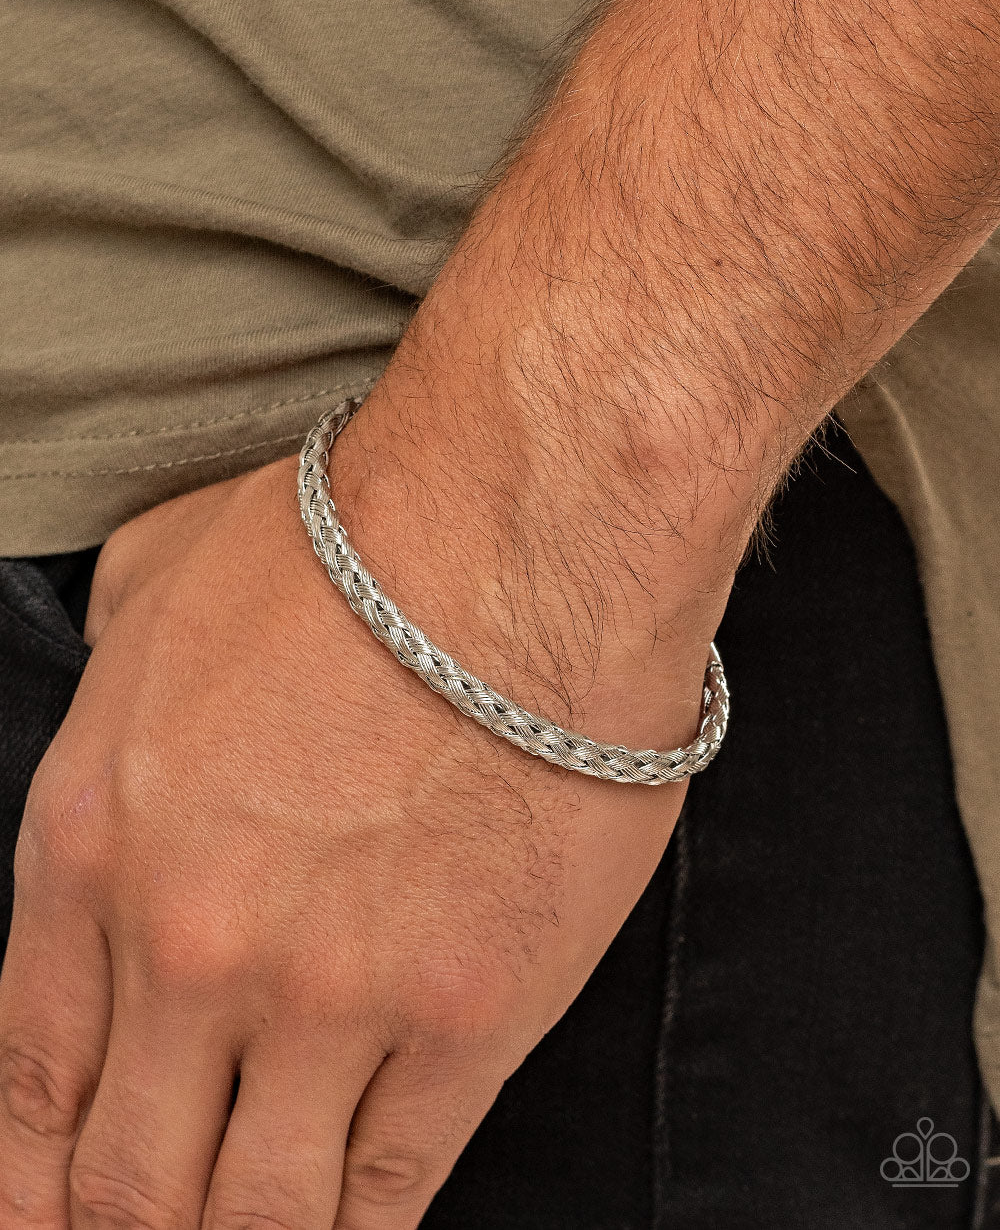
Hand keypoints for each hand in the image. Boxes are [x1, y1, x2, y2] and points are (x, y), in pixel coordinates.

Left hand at [0, 443, 706, 1228]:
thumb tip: (110, 671)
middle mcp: (192, 949)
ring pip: (256, 1217)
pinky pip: (394, 1187)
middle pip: (126, 1181)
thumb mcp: (159, 578)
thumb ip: (106, 664)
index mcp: (96, 846)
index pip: (28, 1077)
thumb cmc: (352, 542)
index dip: (26, 1186)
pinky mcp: (466, 1019)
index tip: (43, 1221)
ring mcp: (330, 997)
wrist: (520, 539)